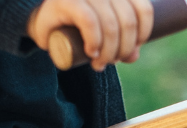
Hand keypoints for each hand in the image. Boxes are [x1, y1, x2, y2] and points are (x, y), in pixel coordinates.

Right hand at [27, 0, 152, 71]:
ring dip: (109, 52)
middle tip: (111, 62)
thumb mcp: (104, 31)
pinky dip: (95, 41)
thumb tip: (134, 55)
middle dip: (123, 49)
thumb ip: (120, 38)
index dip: (143, 33)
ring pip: (111, 25)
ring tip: (100, 64)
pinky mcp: (67, 1)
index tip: (132, 49)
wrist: (43, 23)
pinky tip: (92, 52)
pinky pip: (90, 22)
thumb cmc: (77, 26)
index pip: (143, 9)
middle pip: (128, 21)